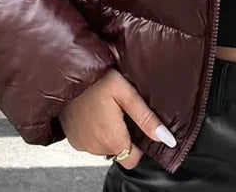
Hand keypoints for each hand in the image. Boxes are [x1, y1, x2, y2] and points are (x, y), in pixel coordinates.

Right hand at [58, 68, 175, 168]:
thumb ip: (146, 119)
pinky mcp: (72, 139)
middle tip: (121, 111)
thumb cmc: (98, 80)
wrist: (68, 74)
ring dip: (108, 134)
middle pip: (119, 152)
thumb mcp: (127, 94)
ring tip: (107, 109)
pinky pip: (90, 142)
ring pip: (104, 147)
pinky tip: (95, 112)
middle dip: (124, 135)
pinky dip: (94, 132)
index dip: (139, 146)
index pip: (132, 160)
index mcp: (112, 140)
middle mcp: (96, 147)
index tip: (136, 126)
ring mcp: (82, 145)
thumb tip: (167, 139)